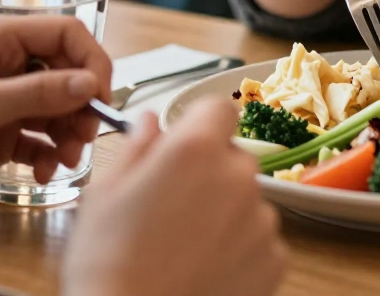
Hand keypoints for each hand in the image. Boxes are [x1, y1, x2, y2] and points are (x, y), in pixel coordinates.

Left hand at [0, 15, 111, 204]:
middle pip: (69, 72)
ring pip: (61, 106)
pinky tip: (47, 170)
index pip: (65, 34)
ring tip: (67, 159)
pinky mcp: (4, 131)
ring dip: (70, 132)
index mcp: (2, 37)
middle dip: (82, 104)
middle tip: (87, 135)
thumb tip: (90, 84)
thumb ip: (38, 93)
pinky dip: (51, 152)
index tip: (102, 96)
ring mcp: (9, 97)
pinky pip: (43, 136)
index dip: (90, 60)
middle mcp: (10, 61)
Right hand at [63, 99, 285, 295]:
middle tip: (172, 206)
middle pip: (232, 156)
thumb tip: (150, 122)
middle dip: (208, 172)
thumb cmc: (108, 263)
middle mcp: (238, 176)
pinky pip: (259, 240)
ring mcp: (261, 219)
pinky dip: (239, 250)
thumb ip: (136, 147)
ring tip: (184, 248)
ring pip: (245, 200)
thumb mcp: (105, 194)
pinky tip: (204, 271)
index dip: (199, 123)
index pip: (219, 108)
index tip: (180, 146)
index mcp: (196, 149)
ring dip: (224, 212)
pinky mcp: (274, 260)